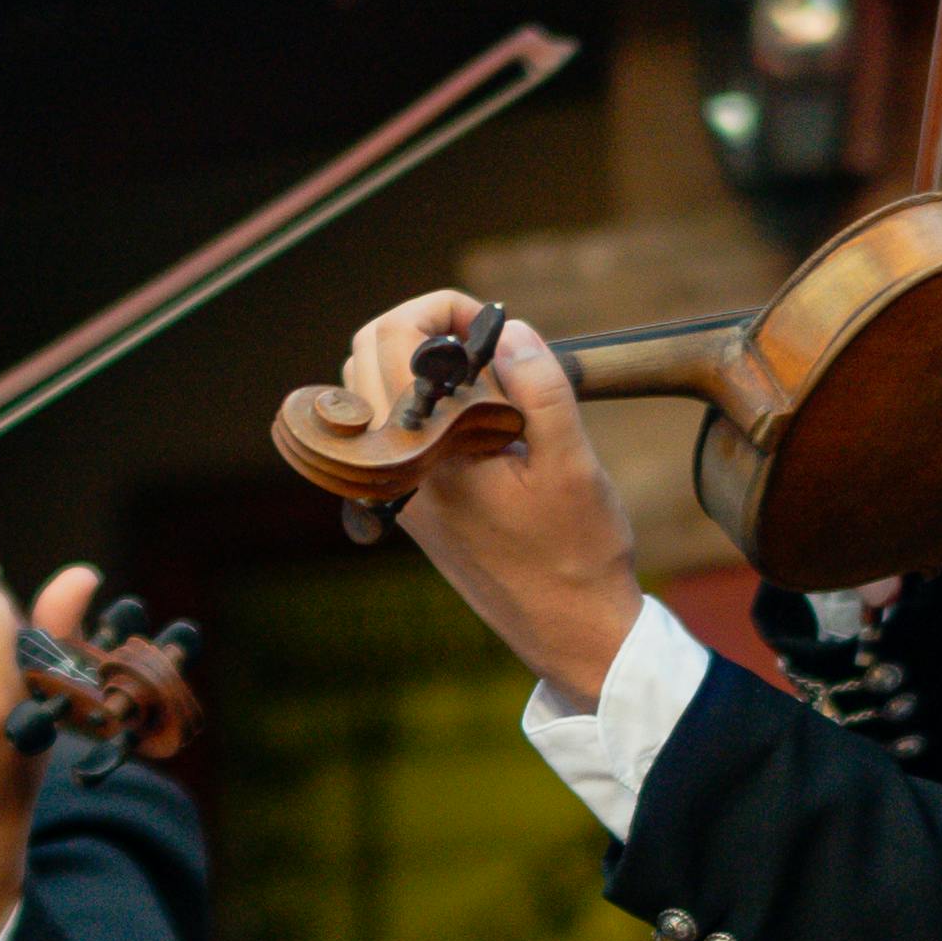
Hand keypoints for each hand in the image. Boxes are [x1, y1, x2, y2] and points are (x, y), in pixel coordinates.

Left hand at [335, 291, 641, 703]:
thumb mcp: (571, 461)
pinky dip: (423, 399)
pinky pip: (392, 428)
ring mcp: (395, 488)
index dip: (443, 309)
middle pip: (365, 354)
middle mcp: (394, 470)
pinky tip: (480, 413)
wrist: (568, 631)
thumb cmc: (577, 552)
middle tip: (487, 336)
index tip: (496, 322)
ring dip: (418, 360)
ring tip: (488, 373)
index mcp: (423, 453)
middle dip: (422, 324)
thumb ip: (538, 386)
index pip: (391, 340)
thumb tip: (508, 330)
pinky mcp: (410, 502)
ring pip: (371, 390)